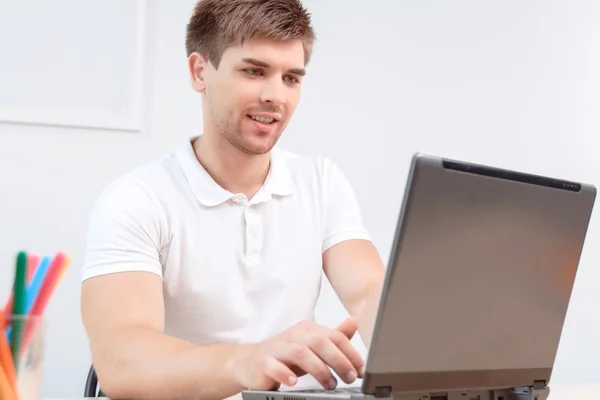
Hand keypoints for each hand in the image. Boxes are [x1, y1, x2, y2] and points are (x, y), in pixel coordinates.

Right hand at [232, 317, 363, 390]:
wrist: (250, 362)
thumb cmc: (285, 356)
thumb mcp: (313, 346)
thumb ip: (334, 336)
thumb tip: (354, 322)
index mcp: (308, 329)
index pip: (334, 336)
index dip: (351, 353)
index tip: (361, 370)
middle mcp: (293, 335)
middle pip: (320, 342)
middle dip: (339, 361)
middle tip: (350, 378)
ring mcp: (277, 348)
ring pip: (301, 352)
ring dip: (319, 370)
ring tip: (330, 385)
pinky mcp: (263, 361)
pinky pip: (274, 366)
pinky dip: (285, 373)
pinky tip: (294, 382)